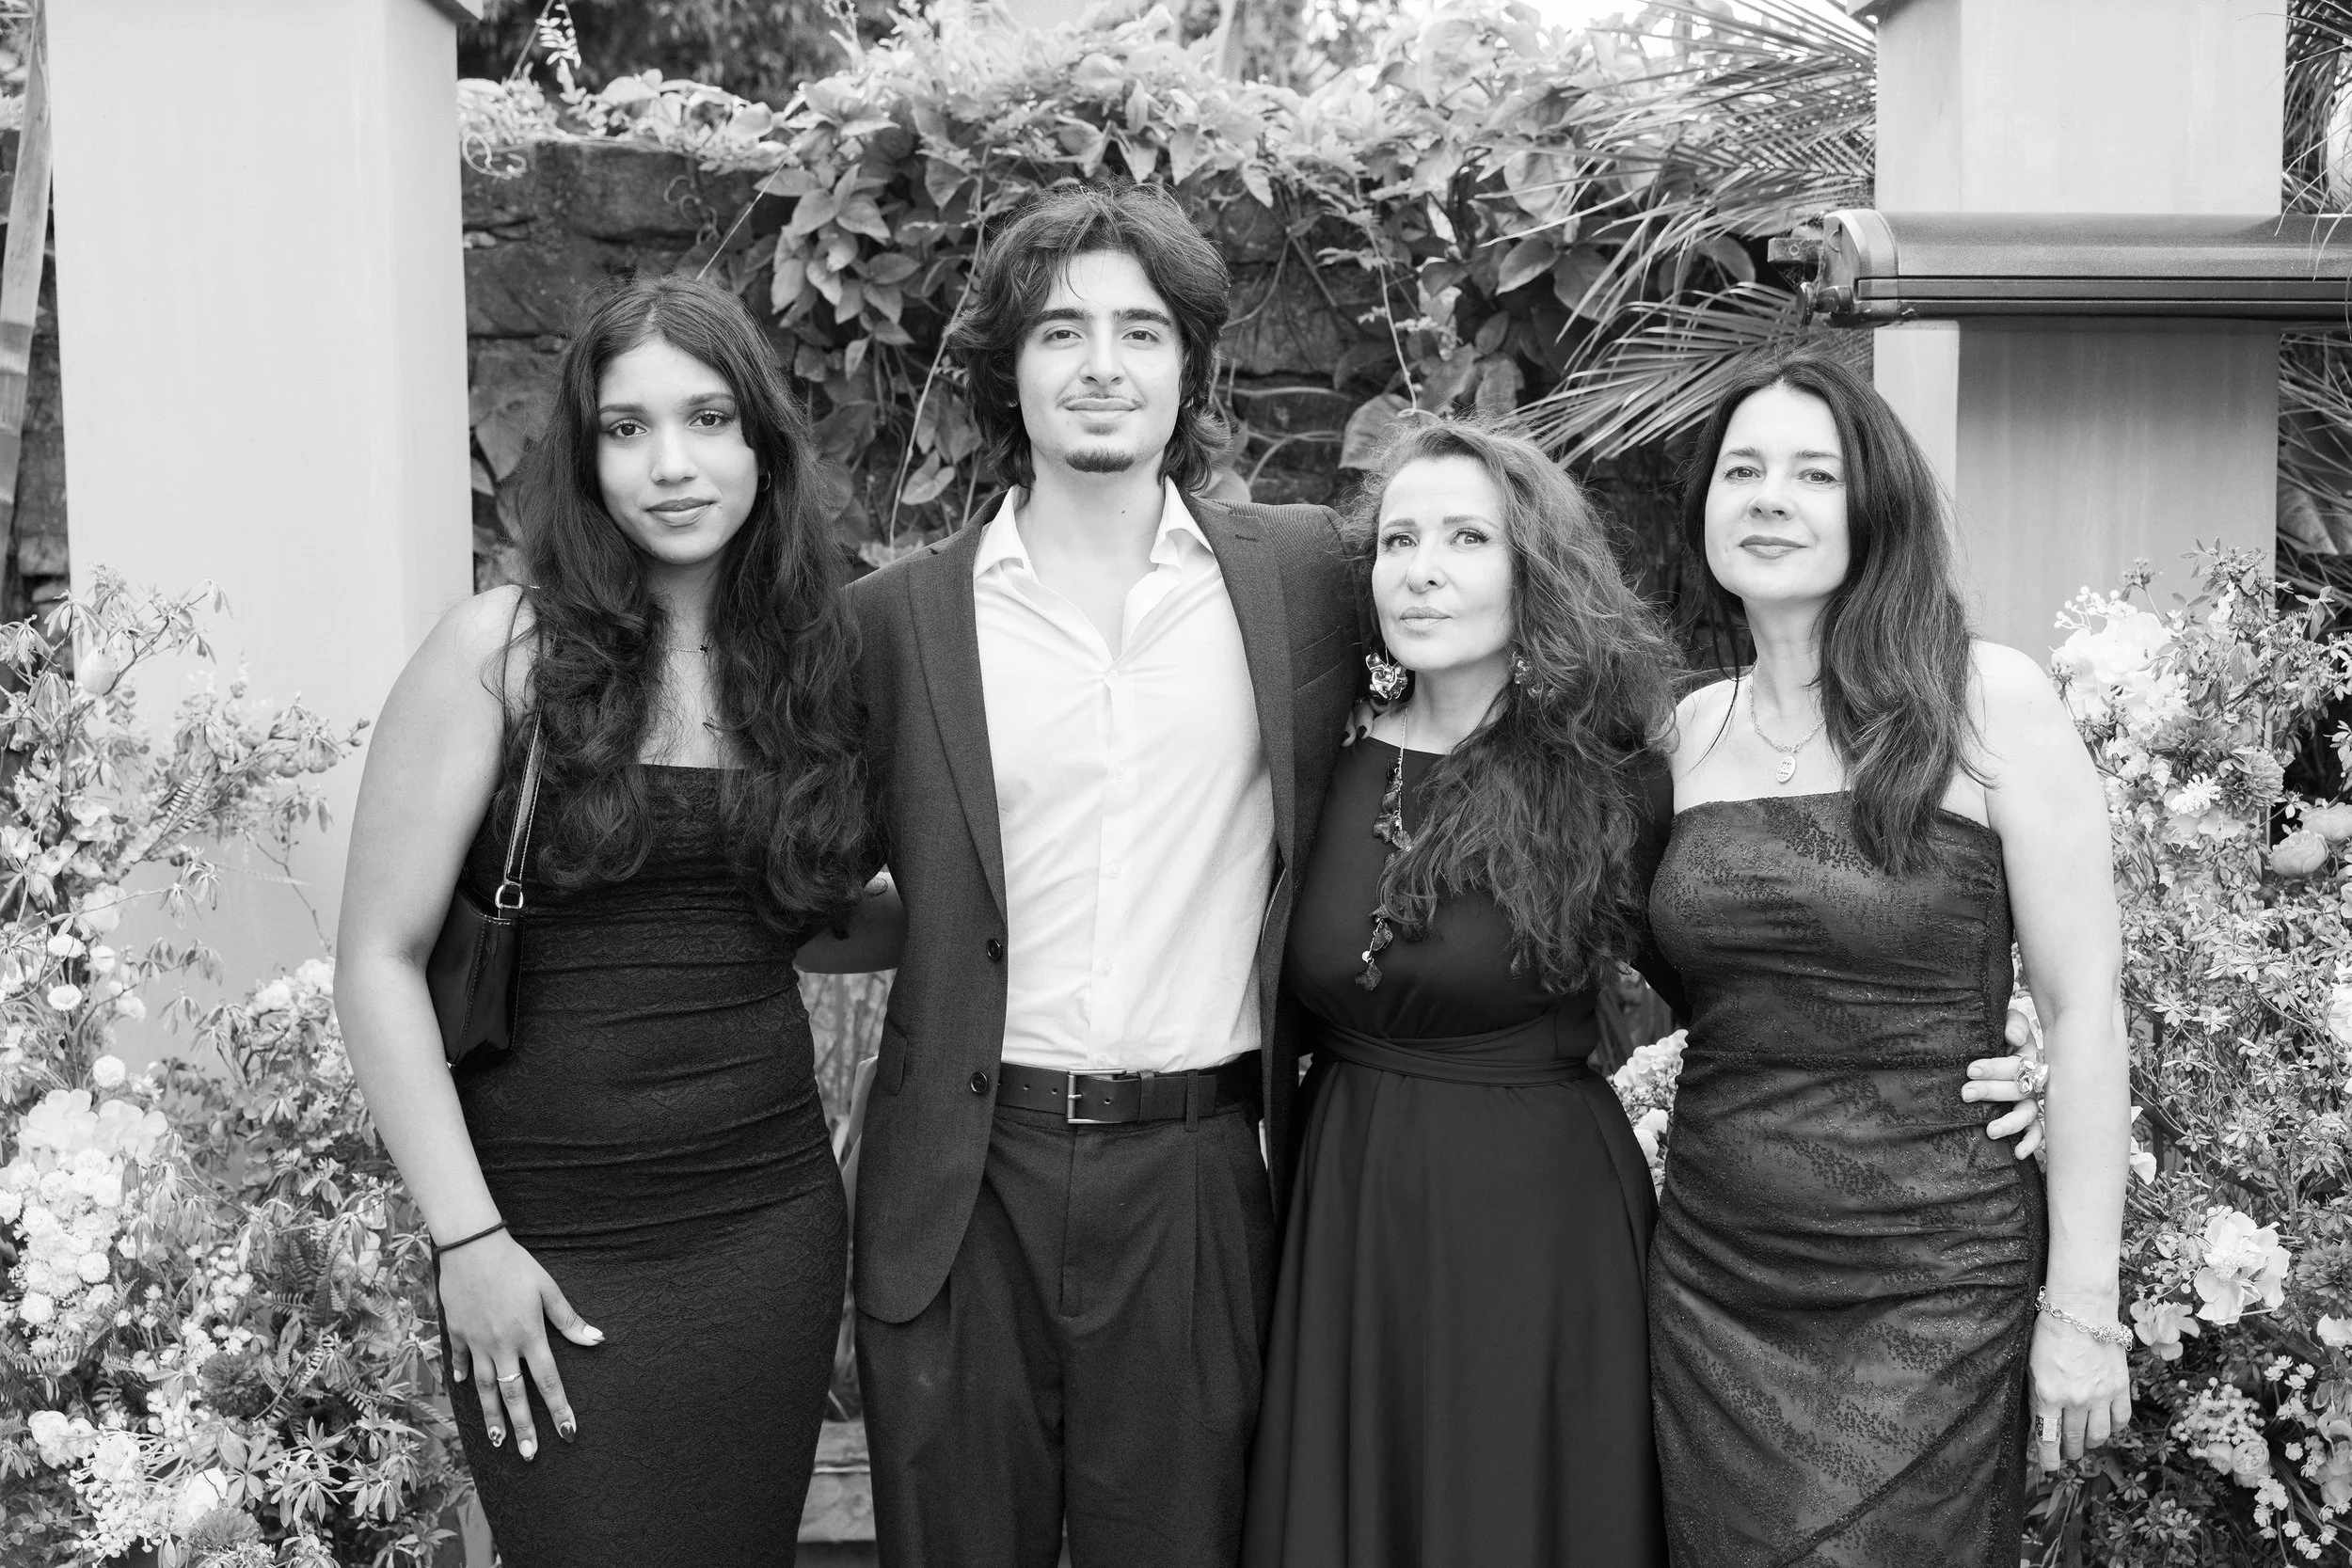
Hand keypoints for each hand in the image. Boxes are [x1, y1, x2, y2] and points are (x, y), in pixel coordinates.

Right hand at [437, 1232, 602, 1459]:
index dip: (559, 1409)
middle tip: (529, 1455)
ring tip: (498, 1441)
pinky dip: (461, 1374)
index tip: (567, 1433)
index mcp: (529, 1336)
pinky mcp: (457, 1333)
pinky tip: (462, 1390)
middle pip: (514, 1395)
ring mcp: (476, 1342)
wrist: (472, 1246)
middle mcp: (502, 1346)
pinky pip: (460, 1360)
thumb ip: (569, 1320)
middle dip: (523, 1428)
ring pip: (484, 1388)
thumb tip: (597, 1341)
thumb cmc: (516, 1264)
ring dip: (492, 1416)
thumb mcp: (548, 1288)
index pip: (548, 1381)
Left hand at [1961, 999, 2044, 1158]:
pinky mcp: (2029, 1117)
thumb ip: (2012, 1023)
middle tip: (1966, 1093)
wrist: (2001, 1042)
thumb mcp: (2005, 1021)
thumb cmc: (2001, 1032)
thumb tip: (2014, 1037)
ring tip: (1991, 1130)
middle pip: (2018, 1089)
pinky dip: (2031, 1143)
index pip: (2016, 1064)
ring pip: (2028, 1114)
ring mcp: (2032, 1100)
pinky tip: (2018, 1153)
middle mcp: (2033, 1080)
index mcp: (2029, 1056)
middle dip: (1992, 1092)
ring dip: (2010, 1122)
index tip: (1970, 1070)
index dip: (1994, 1068)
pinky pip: (2037, 1132)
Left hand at [2028, 1303, 2131, 1470]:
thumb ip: (2038, 1395)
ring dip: (2091, 1443)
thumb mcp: (2031, 1365)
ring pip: (2099, 1435)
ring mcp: (2100, 1396)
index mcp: (2048, 1395)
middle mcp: (2075, 1400)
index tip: (2049, 1468)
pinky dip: (2114, 1428)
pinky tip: (2107, 1427)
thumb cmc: (2049, 1333)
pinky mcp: (2120, 1388)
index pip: (2047, 1437)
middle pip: (2074, 1439)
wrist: (2081, 1310)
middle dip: (2069, 1451)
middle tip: (2067, 1454)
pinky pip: (2120, 1420)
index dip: (2048, 1458)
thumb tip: (2041, 1420)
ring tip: (2085, 1443)